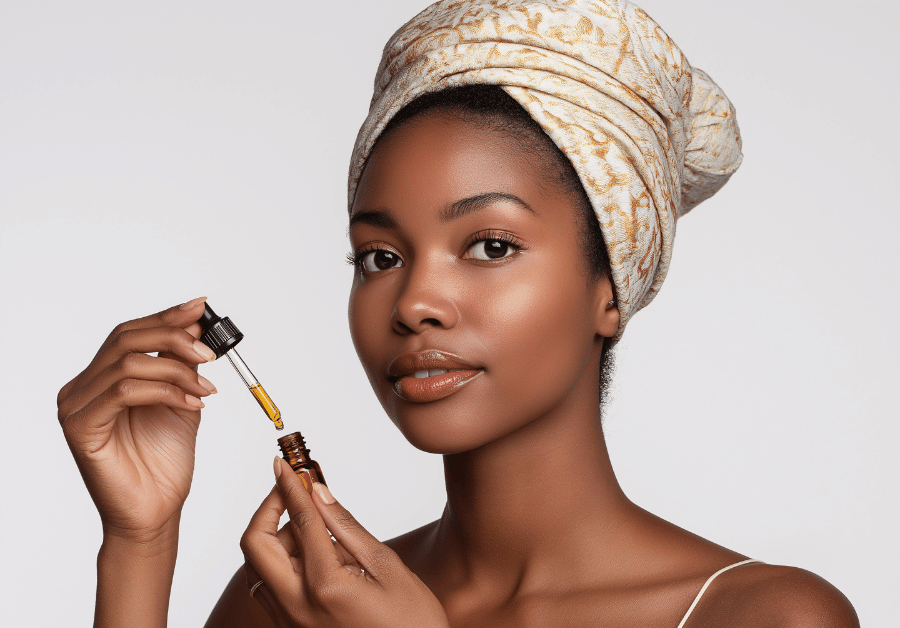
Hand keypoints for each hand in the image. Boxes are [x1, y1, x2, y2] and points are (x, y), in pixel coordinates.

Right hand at [57, 297, 217, 542]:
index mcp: (102, 377)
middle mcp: (82, 387)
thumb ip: (182, 363)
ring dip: (177, 369)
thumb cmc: (164, 460)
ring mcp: (75, 405)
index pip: (130, 333)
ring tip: (206, 386)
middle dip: (174, 336)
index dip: (166, 316)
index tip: (202, 308)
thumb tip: (196, 322)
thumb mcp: (182, 398)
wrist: (156, 511)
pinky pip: (123, 391)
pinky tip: (193, 401)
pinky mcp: (79, 426)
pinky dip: (165, 390)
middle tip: (211, 351)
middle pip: (125, 339)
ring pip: (128, 363)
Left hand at [241, 458, 449, 627]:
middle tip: (291, 490)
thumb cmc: (412, 622)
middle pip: (255, 546)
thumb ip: (347, 527)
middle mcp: (297, 606)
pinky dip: (282, 563)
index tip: (284, 463)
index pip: (299, 520)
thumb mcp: (387, 567)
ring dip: (275, 538)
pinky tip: (315, 556)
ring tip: (315, 528)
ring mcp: (290, 622)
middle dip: (267, 510)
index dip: (290, 485)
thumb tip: (320, 492)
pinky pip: (271, 588)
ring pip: (258, 568)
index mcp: (325, 585)